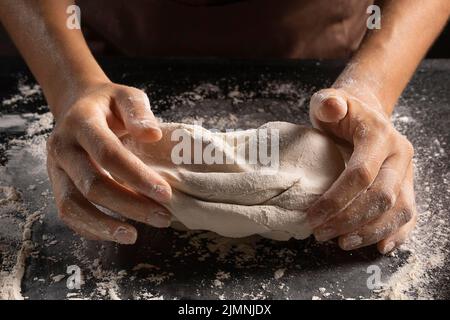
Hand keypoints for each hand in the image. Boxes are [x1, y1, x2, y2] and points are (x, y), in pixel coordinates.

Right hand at [46, 82, 171, 243]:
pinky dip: (91, 228)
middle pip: (92, 184)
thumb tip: (152, 135)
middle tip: (162, 217)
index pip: (108, 154)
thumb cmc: (108, 105)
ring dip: (104, 226)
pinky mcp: (56, 184)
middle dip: (129, 206)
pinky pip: (68, 213)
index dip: (137, 177)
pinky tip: (116, 233)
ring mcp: (55, 168)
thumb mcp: (126, 96)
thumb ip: (139, 112)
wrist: (77, 106)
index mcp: (82, 122)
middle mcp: (63, 146)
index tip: (165, 194)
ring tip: (134, 236)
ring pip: (72, 205)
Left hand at [307, 87, 416, 253]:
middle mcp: (400, 155)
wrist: (366, 114)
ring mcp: (407, 172)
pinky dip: (396, 234)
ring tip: (342, 242)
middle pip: (381, 197)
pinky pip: (409, 214)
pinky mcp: (408, 186)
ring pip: (398, 210)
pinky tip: (377, 246)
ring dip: (370, 232)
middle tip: (321, 234)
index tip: (313, 217)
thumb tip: (332, 106)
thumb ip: (328, 103)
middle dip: (349, 220)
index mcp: (380, 135)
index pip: (361, 174)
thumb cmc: (343, 113)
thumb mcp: (329, 101)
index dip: (336, 200)